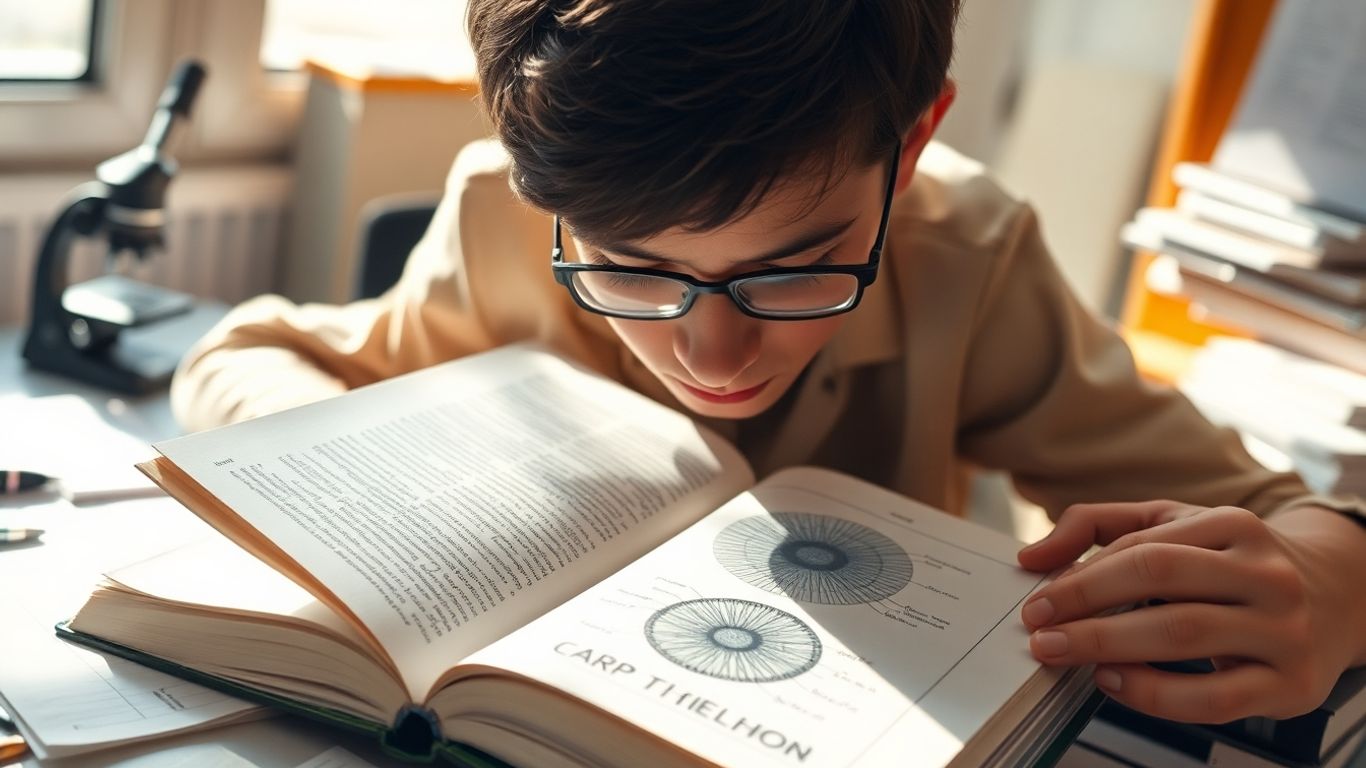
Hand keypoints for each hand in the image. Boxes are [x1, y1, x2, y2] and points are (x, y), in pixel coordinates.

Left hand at [1016, 500, 1365, 723]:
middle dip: (1086, 608)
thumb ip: (1098, 526)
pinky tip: (1113, 683)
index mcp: (1234, 525)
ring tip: (1063, 654)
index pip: (1143, 549)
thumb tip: (1030, 556)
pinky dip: (1153, 695)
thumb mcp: (1174, 525)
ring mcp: (1284, 630)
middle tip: (1038, 632)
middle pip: (1158, 582)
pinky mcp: (1291, 685)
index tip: (1037, 602)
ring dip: (1109, 647)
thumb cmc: (1232, 562)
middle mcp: (1265, 573)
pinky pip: (1214, 698)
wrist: (1337, 598)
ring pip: (1183, 634)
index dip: (1081, 578)